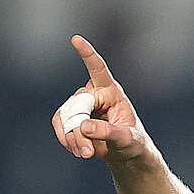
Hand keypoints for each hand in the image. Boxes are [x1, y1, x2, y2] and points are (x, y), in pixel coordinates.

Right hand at [51, 35, 146, 162]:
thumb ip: (108, 132)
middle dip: (79, 131)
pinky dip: (66, 140)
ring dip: (72, 139)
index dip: (87, 54)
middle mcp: (94, 94)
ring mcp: (80, 105)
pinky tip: (79, 151)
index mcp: (112, 92)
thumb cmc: (133, 142)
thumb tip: (84, 126)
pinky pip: (59, 124)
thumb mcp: (126, 139)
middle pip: (77, 105)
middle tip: (89, 152)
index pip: (98, 69)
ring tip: (87, 153)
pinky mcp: (70, 117)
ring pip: (66, 117)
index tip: (76, 39)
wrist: (125, 154)